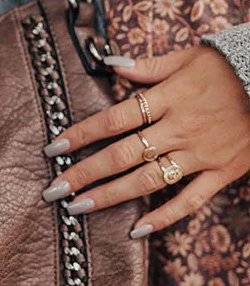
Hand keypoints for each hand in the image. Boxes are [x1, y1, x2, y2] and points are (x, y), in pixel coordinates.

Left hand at [42, 46, 249, 238]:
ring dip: (111, 196)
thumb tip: (110, 63)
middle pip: (123, 154)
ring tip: (78, 208)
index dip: (82, 134)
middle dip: (85, 173)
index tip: (54, 148)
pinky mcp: (223, 172)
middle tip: (53, 190)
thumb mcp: (191, 56)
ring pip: (149, 180)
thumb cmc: (232, 65)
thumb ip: (148, 65)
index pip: (115, 118)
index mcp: (170, 97)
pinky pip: (191, 200)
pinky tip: (136, 230)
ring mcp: (202, 153)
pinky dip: (164, 217)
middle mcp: (181, 127)